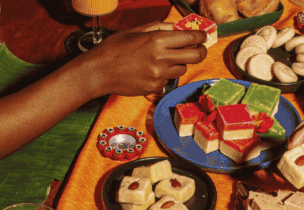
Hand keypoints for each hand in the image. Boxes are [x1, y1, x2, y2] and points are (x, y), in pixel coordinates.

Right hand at [80, 27, 206, 96]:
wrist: (99, 72)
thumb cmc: (114, 49)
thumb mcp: (136, 31)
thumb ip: (159, 28)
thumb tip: (178, 27)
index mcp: (156, 40)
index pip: (190, 38)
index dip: (201, 37)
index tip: (204, 36)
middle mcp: (161, 58)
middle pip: (195, 56)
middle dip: (201, 51)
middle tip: (200, 49)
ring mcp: (159, 75)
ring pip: (182, 69)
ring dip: (179, 63)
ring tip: (164, 59)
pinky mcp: (155, 87)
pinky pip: (168, 80)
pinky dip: (164, 74)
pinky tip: (149, 70)